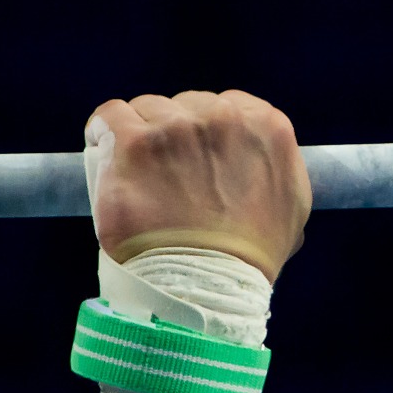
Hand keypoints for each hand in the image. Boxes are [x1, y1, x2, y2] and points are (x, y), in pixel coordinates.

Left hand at [86, 89, 311, 282]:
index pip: (226, 105)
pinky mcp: (133, 142)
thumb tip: (262, 160)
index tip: (193, 158)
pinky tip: (103, 147)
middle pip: (185, 106)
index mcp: (266, 126)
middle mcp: (223, 117)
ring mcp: (176, 128)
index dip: (205, 132)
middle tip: (165, 175)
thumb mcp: (290, 209)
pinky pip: (109, 116)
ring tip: (136, 173)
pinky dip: (102, 129)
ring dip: (140, 135)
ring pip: (147, 110)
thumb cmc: (245, 260)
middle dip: (174, 133)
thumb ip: (279, 171)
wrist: (202, 287)